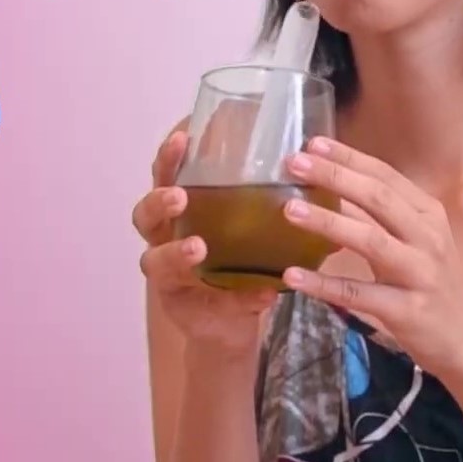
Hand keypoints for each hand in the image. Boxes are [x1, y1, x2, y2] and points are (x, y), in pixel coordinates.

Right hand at [133, 127, 277, 359]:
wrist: (229, 324)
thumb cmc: (234, 262)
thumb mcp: (247, 229)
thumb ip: (270, 205)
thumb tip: (317, 177)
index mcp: (179, 212)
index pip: (165, 177)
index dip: (168, 159)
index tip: (181, 137)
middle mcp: (164, 240)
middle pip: (145, 215)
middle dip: (159, 202)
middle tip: (181, 196)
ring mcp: (168, 278)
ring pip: (155, 261)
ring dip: (176, 252)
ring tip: (199, 247)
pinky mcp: (183, 310)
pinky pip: (210, 302)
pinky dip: (239, 298)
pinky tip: (264, 294)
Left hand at [278, 137, 462, 378]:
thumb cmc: (435, 284)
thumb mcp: (415, 242)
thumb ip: (378, 217)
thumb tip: (332, 190)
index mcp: (428, 214)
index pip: (385, 175)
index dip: (349, 157)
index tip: (313, 142)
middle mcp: (427, 237)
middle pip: (377, 198)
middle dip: (334, 176)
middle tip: (294, 163)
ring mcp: (419, 273)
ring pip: (370, 240)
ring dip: (328, 222)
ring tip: (290, 210)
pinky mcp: (407, 311)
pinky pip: (359, 294)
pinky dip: (324, 284)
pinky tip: (293, 276)